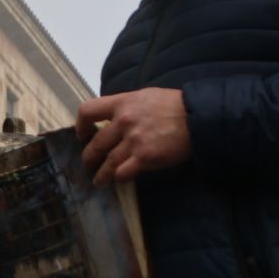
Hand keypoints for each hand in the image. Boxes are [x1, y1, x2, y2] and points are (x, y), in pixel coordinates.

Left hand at [75, 88, 190, 185]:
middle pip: (96, 143)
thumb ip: (127, 106)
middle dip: (89, 157)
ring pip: (108, 162)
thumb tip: (114, 116)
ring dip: (101, 174)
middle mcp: (124, 121)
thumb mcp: (146, 96)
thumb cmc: (175, 105)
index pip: (88, 111)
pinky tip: (119, 180)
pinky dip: (119, 178)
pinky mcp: (146, 158)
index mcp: (122, 103)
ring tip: (98, 181)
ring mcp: (134, 140)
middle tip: (89, 164)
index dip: (80, 125)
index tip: (82, 135)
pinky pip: (124, 172)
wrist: (198, 117)